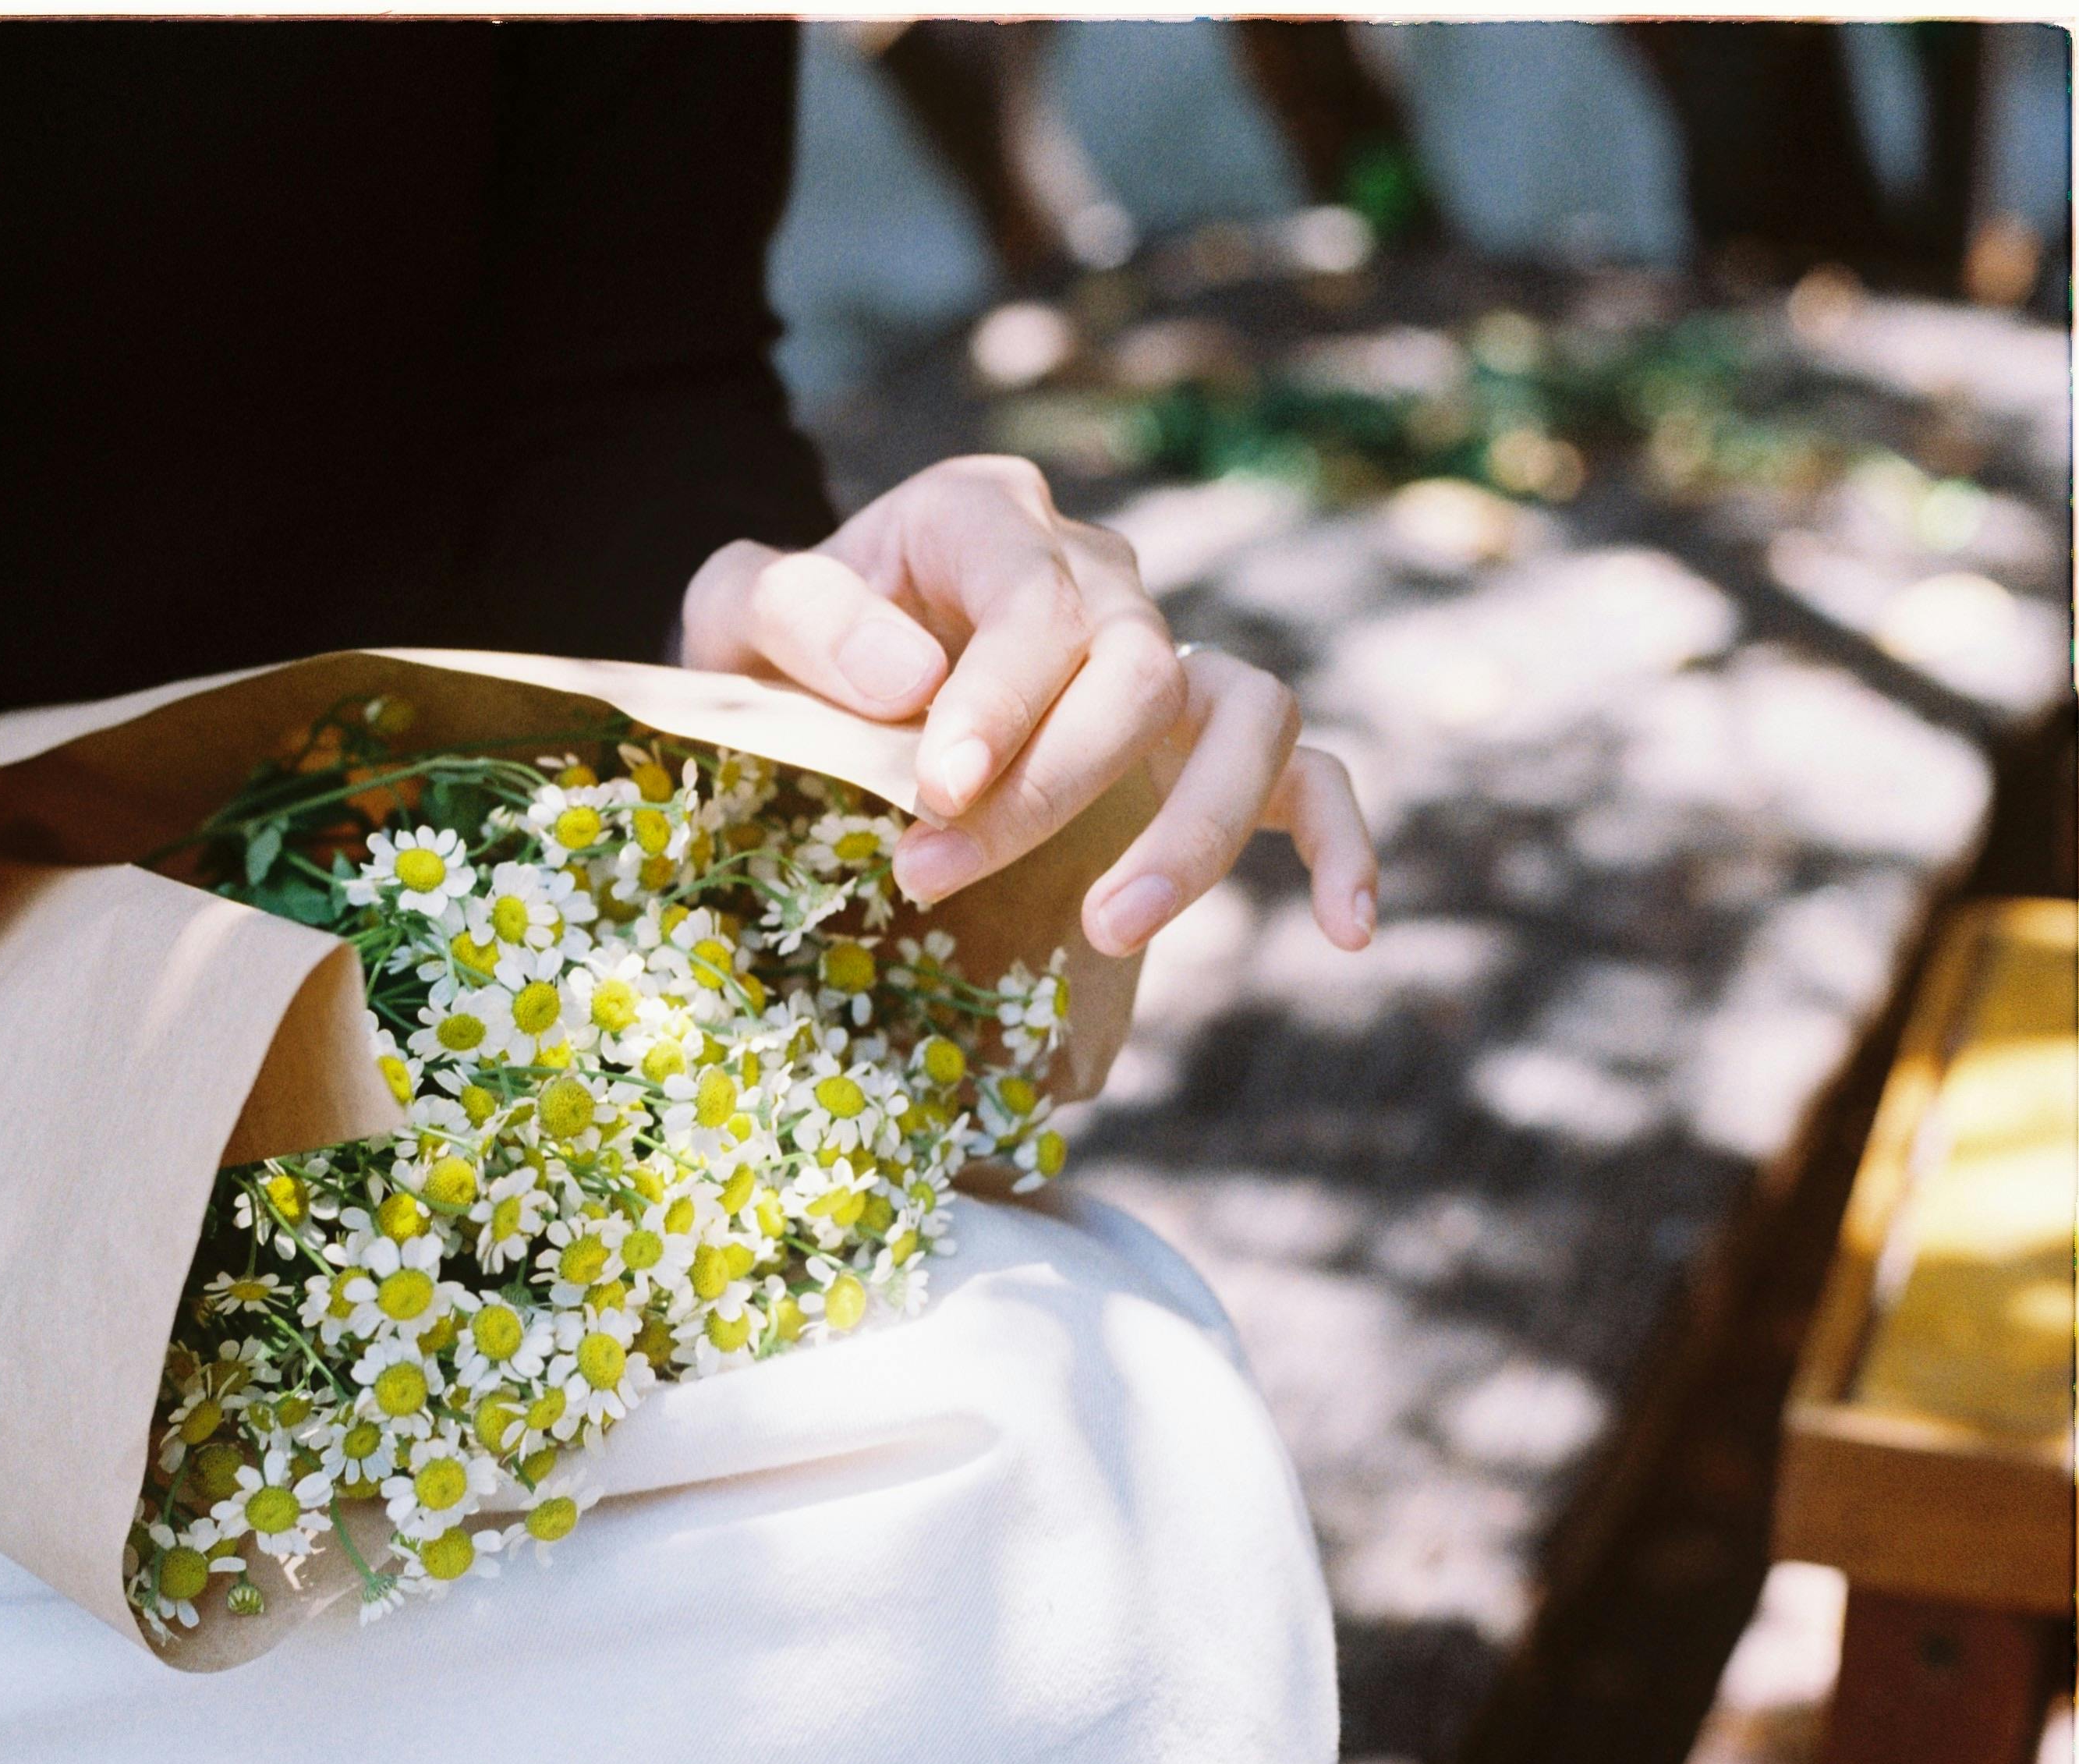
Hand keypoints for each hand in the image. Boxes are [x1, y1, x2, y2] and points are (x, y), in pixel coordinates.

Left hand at [681, 455, 1375, 956]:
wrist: (805, 683)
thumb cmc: (776, 650)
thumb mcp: (734, 612)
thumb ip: (792, 613)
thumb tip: (912, 676)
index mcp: (985, 516)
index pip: (1037, 597)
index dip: (1001, 699)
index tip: (936, 793)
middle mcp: (1095, 572)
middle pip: (1138, 668)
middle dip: (1052, 790)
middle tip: (932, 880)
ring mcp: (1162, 653)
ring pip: (1250, 711)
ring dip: (1193, 830)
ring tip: (1109, 930)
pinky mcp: (1198, 740)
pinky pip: (1308, 772)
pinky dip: (1339, 843)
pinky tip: (1344, 931)